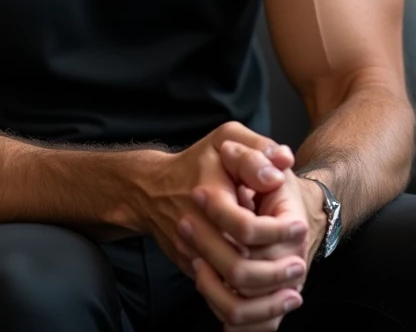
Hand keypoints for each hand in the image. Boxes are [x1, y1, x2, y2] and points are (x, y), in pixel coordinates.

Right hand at [131, 123, 305, 326]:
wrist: (151, 190)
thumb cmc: (195, 163)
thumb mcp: (225, 139)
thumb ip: (254, 148)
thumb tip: (283, 160)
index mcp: (208, 199)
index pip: (247, 228)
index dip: (280, 231)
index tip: (301, 226)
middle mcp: (196, 234)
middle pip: (239, 271)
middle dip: (277, 274)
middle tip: (300, 265)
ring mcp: (192, 258)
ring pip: (228, 299)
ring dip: (266, 303)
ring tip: (292, 292)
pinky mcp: (193, 272)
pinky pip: (221, 304)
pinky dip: (249, 312)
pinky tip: (271, 301)